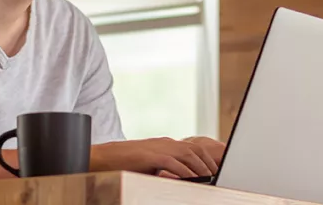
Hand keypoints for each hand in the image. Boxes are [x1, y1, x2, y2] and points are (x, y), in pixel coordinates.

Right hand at [90, 137, 221, 177]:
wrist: (104, 157)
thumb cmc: (126, 163)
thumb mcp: (151, 165)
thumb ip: (167, 168)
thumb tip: (182, 178)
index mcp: (167, 144)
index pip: (194, 148)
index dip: (207, 157)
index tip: (216, 168)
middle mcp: (166, 143)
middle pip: (196, 149)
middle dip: (209, 162)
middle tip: (219, 174)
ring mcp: (159, 148)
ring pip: (188, 155)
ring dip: (201, 167)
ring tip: (210, 177)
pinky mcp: (151, 156)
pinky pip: (173, 163)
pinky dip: (185, 171)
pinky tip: (192, 179)